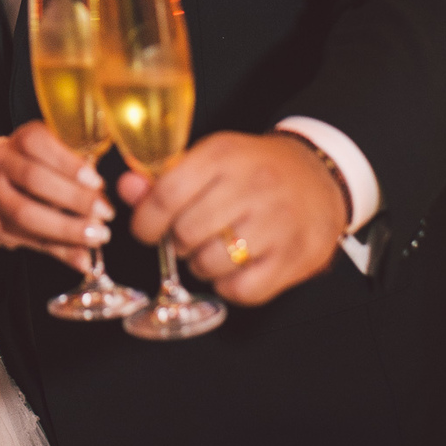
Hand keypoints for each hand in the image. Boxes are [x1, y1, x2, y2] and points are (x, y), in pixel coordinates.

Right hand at [0, 121, 113, 271]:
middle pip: (34, 179)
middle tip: (104, 212)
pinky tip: (81, 257)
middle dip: (73, 198)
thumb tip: (104, 200)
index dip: (68, 163)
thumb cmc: (35, 167)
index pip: (38, 144)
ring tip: (96, 237)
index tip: (97, 182)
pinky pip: (26, 239)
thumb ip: (76, 175)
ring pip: (26, 213)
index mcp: (21, 140)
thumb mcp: (53, 159)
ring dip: (65, 229)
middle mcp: (1, 162)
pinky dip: (58, 250)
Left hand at [118, 131, 344, 305]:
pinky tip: (235, 268)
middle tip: (187, 236)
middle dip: (177, 242)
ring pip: (211, 264)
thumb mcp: (211, 159)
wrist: (320, 175)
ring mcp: (277, 223)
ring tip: (213, 250)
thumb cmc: (255, 169)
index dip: (146, 221)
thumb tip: (125, 189)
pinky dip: (230, 286)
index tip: (146, 229)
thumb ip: (164, 177)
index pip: (167, 195)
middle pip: (186, 232)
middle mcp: (253, 185)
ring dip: (202, 265)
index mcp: (224, 155)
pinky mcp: (296, 256)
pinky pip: (243, 290)